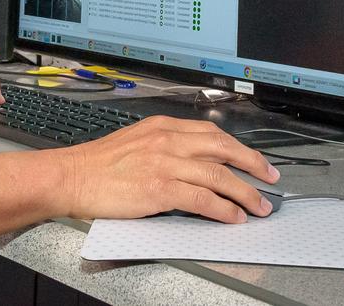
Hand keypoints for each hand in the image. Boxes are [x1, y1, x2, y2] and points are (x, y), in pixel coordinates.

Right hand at [58, 116, 278, 222]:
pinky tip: (232, 217)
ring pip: (218, 176)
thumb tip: (197, 163)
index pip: (212, 133)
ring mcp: (164, 164)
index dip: (239, 147)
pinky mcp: (159, 189)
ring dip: (244, 193)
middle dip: (252, 164)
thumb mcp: (137, 141)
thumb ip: (167, 146)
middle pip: (223, 148)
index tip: (254, 159)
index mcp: (162, 126)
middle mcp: (167, 140)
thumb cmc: (100, 164)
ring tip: (258, 206)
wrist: (73, 176)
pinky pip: (201, 199)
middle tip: (270, 178)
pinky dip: (222, 209)